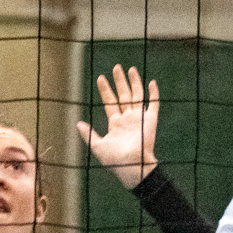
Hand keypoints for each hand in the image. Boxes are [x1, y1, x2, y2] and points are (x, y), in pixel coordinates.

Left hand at [76, 66, 158, 189]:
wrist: (132, 166)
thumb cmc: (115, 160)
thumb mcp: (98, 146)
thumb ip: (89, 134)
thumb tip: (78, 123)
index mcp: (115, 124)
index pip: (110, 102)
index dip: (105, 90)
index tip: (101, 78)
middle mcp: (127, 118)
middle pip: (123, 95)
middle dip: (119, 81)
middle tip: (117, 67)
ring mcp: (139, 118)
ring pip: (137, 95)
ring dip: (134, 82)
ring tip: (131, 69)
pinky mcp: (150, 120)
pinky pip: (153, 104)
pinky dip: (154, 93)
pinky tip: (152, 82)